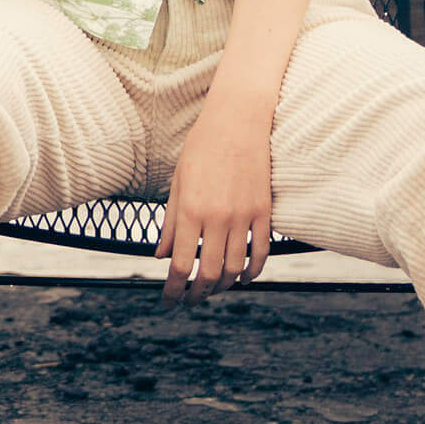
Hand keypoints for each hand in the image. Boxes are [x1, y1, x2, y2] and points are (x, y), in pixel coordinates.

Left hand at [155, 99, 273, 303]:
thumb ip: (170, 222)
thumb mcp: (177, 183)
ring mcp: (243, 216)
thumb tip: (161, 255)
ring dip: (224, 285)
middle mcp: (217, 218)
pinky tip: (243, 277)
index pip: (182, 265)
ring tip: (213, 289)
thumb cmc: (201, 148)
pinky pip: (261, 252)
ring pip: (236, 268)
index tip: (169, 302)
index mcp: (190, 210)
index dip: (174, 290)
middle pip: (210, 273)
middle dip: (198, 293)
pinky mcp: (264, 211)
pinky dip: (253, 272)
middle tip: (191, 300)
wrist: (237, 121)